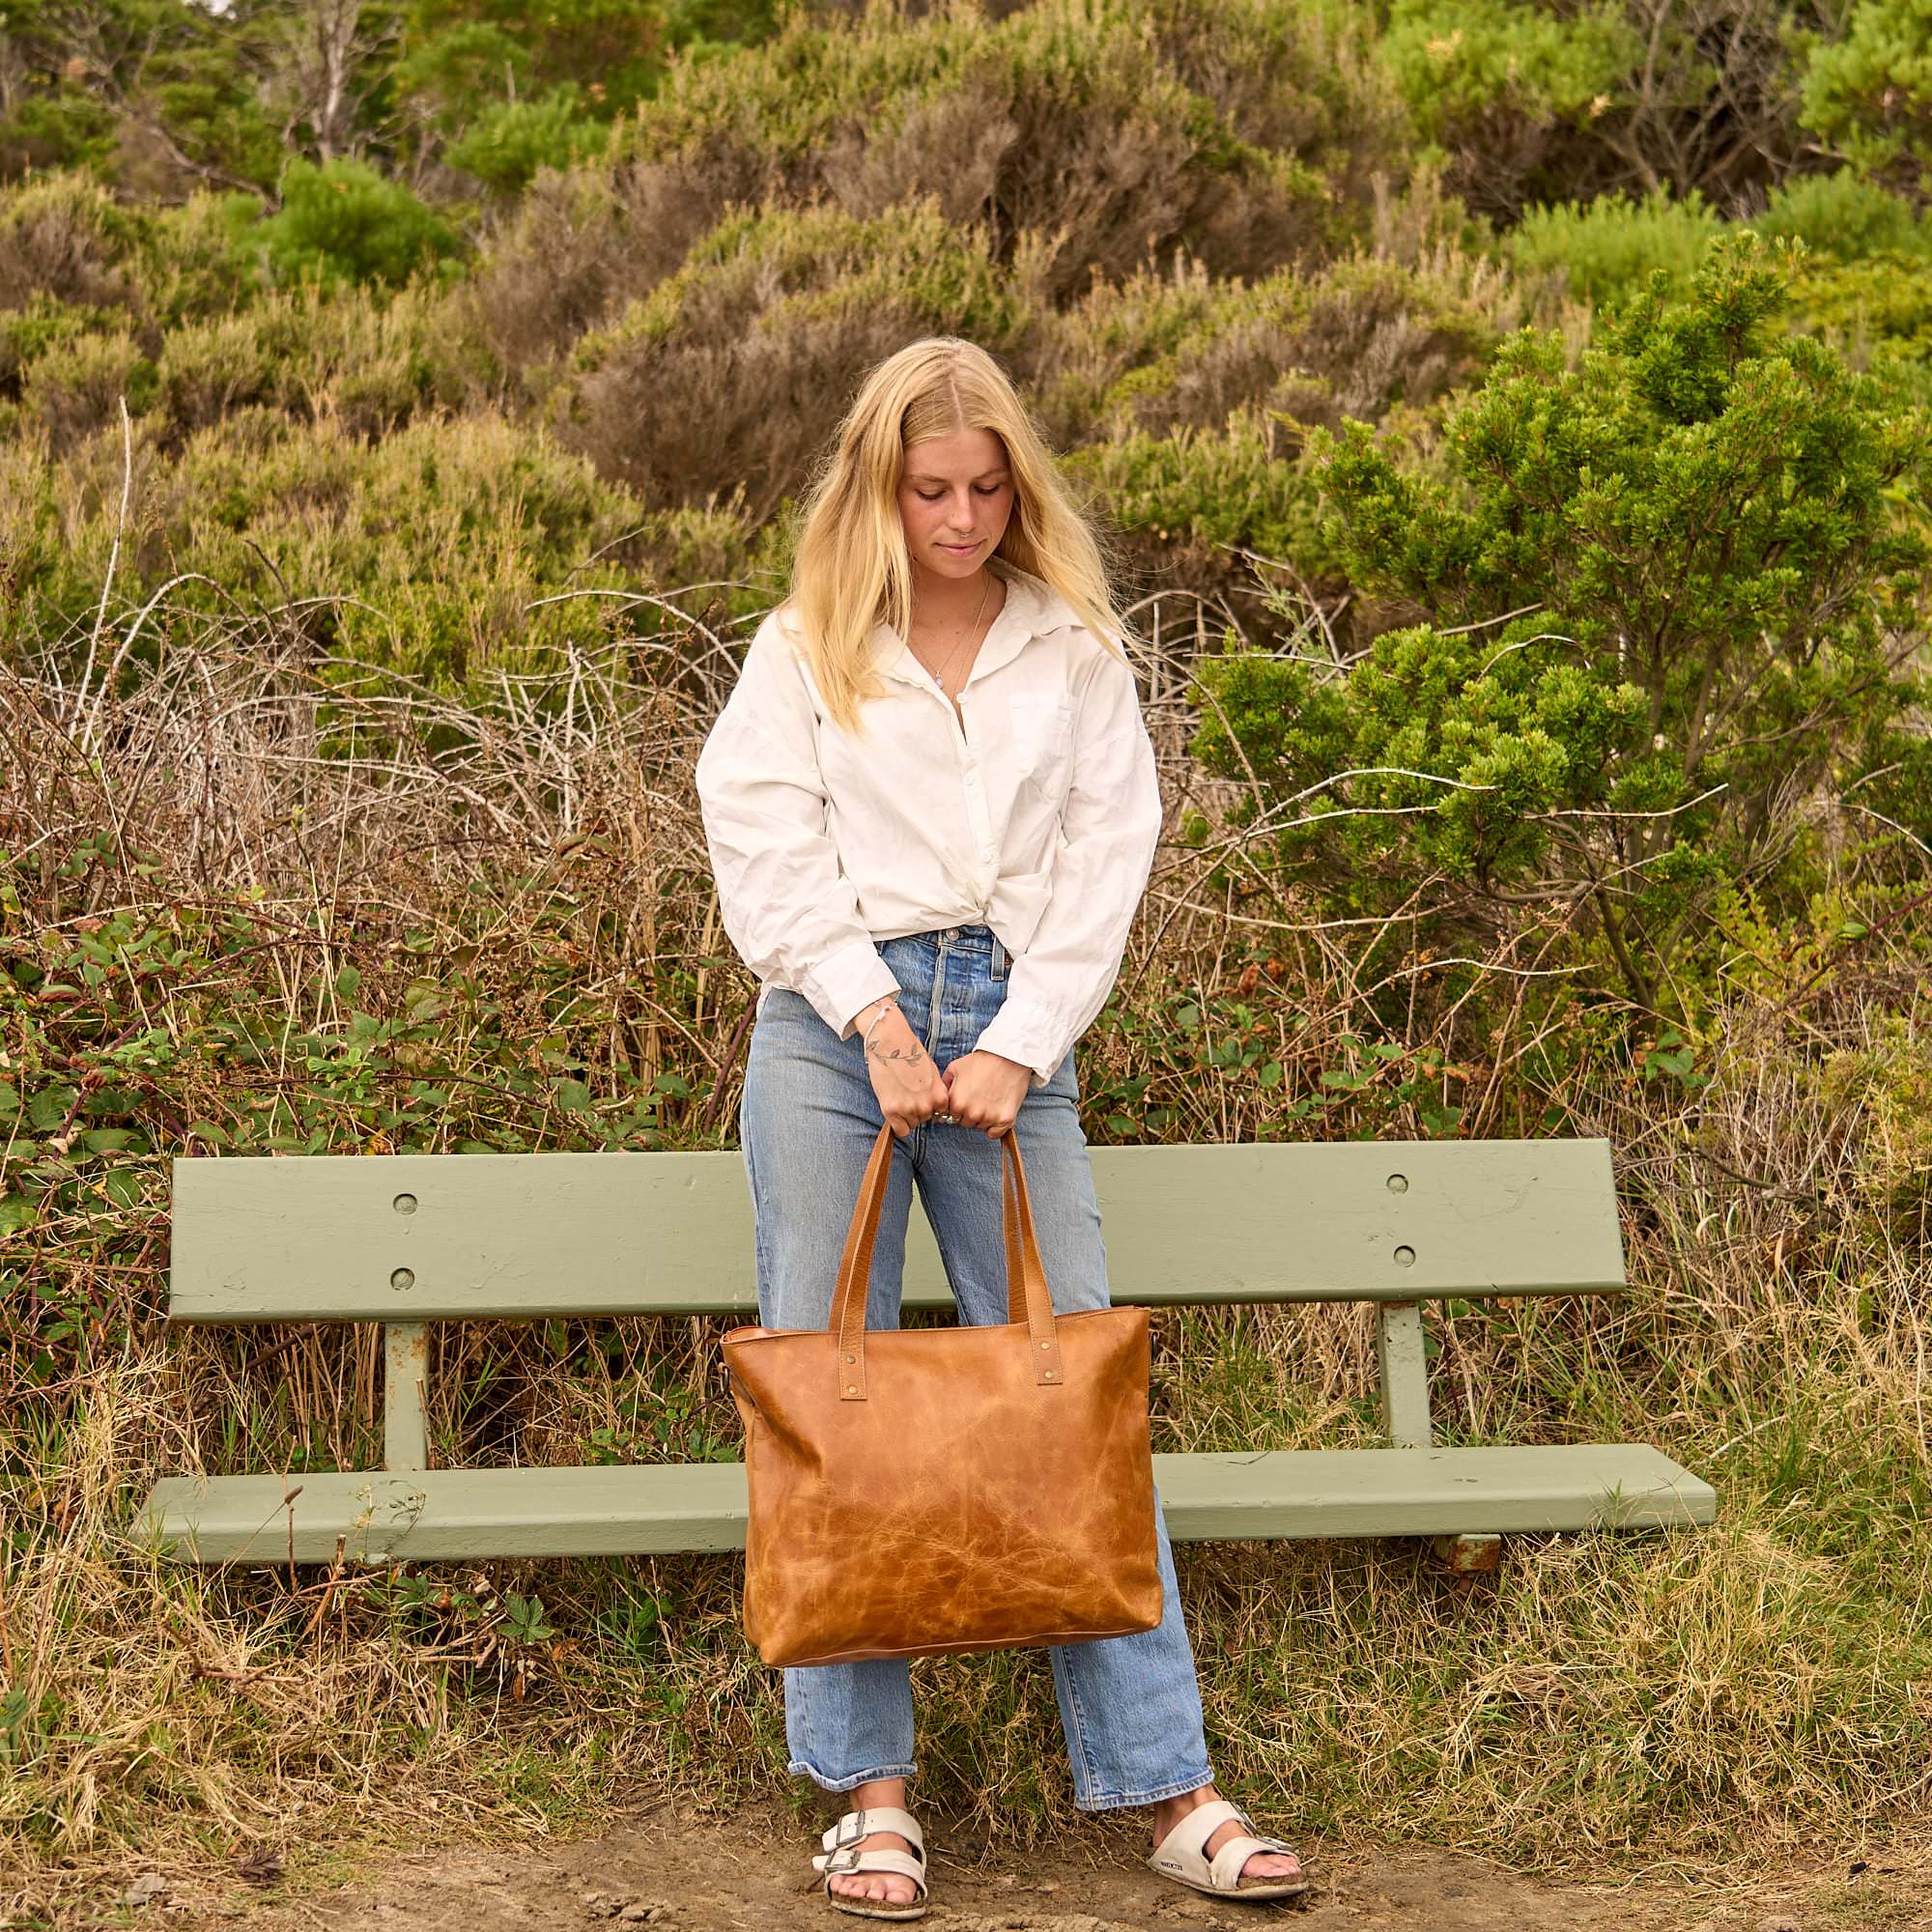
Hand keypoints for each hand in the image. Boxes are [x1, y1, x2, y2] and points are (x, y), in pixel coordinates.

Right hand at [856, 998, 949, 1137]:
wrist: (890, 1042)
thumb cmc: (910, 1053)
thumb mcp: (932, 1073)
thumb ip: (934, 1091)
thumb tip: (934, 1106)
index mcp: (939, 1095)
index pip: (939, 1114)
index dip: (929, 1106)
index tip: (920, 1097)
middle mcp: (927, 1105)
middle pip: (924, 1119)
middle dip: (915, 1109)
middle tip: (905, 1092)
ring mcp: (909, 1108)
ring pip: (911, 1124)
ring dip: (904, 1114)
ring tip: (898, 1093)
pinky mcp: (891, 1109)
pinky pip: (900, 1130)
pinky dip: (896, 1123)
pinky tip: (892, 1107)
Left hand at [941, 1049, 1032, 1137]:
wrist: (1009, 1056)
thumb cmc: (981, 1061)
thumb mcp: (955, 1068)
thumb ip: (944, 1086)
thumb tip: (939, 1099)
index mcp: (957, 1102)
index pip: (950, 1116)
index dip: (957, 1107)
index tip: (965, 1099)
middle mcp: (972, 1113)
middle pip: (966, 1123)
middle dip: (969, 1113)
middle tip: (978, 1098)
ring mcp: (989, 1117)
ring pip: (980, 1127)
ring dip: (983, 1118)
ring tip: (989, 1099)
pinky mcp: (1005, 1119)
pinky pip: (995, 1133)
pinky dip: (995, 1126)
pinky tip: (996, 1112)